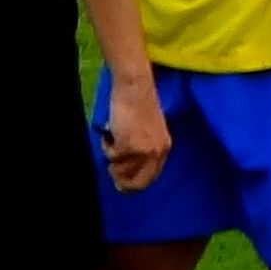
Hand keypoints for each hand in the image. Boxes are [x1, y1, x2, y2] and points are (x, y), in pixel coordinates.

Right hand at [99, 69, 169, 193]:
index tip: (122, 183)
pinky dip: (106, 144)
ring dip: (112, 156)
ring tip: (114, 136)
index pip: (151, 177)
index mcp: (164, 147)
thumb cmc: (138, 102)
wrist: (135, 86)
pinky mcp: (128, 146)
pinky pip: (111, 156)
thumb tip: (127, 168)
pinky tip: (111, 130)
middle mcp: (156, 152)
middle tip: (111, 171)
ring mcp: (143, 151)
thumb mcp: (150, 129)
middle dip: (122, 181)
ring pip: (120, 169)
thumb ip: (145, 147)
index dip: (135, 183)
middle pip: (138, 183)